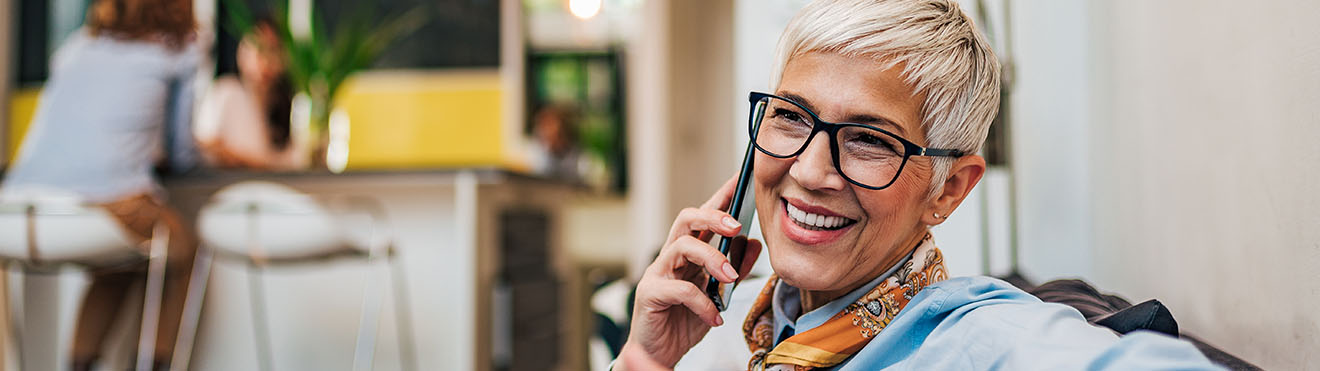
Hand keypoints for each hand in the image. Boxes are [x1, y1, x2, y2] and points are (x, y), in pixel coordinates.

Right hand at [619, 176, 762, 368]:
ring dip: (712, 258)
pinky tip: (715, 316)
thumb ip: (733, 269)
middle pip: (686, 220)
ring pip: (682, 246)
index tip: (740, 179)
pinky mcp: (649, 293)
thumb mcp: (718, 295)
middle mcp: (670, 257)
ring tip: (731, 277)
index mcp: (688, 253)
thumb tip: (753, 243)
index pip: (703, 217)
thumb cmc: (684, 321)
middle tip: (736, 225)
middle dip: (712, 216)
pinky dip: (702, 302)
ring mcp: (657, 273)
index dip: (720, 196)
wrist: (658, 353)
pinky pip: (679, 288)